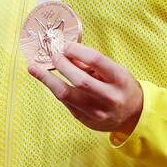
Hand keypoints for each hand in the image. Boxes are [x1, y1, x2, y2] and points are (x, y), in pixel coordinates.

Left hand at [28, 42, 143, 135]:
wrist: (133, 116)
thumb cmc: (120, 87)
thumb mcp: (113, 71)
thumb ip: (90, 64)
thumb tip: (65, 52)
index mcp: (120, 79)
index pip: (96, 60)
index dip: (77, 50)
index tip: (65, 46)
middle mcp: (110, 96)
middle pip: (79, 79)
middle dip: (62, 64)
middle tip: (54, 55)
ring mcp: (97, 111)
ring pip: (66, 94)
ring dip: (47, 79)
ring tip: (34, 68)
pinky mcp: (85, 119)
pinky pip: (65, 102)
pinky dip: (54, 88)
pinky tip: (46, 79)